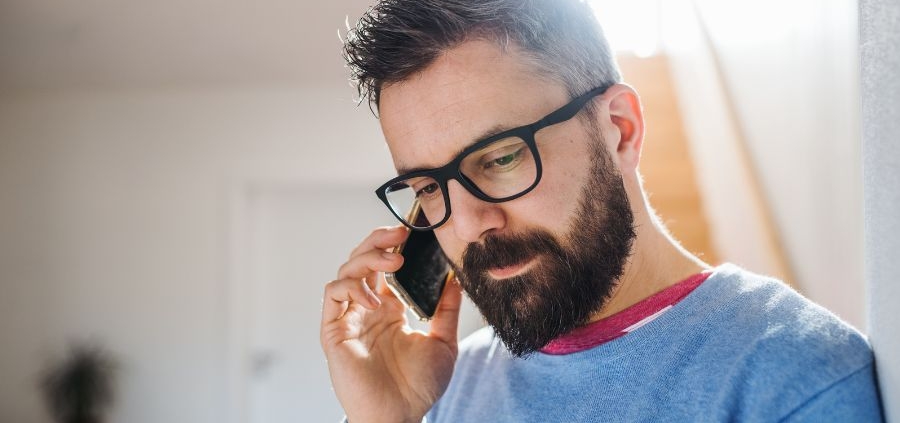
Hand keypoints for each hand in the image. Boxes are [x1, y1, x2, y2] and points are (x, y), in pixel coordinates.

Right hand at [321, 226, 462, 422]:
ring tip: (394, 262)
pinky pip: (333, 294)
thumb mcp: (443, 342)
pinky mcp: (334, 330)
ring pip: (346, 270)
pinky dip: (352, 287)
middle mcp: (367, 309)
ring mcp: (349, 318)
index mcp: (390, 309)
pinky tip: (375, 299)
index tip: (413, 232)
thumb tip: (456, 279)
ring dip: (368, 259)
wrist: (399, 417)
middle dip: (378, 240)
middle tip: (400, 232)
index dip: (394, 245)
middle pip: (362, 260)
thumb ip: (447, 310)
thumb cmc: (419, 386)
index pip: (385, 266)